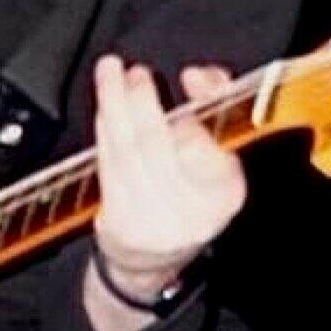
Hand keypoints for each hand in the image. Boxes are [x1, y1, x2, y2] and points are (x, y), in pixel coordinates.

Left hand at [90, 56, 243, 283]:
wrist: (153, 258)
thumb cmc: (188, 197)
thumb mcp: (218, 159)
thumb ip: (215, 111)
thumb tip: (201, 75)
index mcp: (225, 194)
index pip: (212, 143)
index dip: (201, 104)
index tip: (191, 75)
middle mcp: (191, 212)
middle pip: (160, 143)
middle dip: (143, 99)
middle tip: (136, 72)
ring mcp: (151, 219)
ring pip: (128, 149)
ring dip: (115, 104)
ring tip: (111, 72)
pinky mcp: (118, 221)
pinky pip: (109, 164)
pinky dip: (105, 130)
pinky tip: (105, 108)